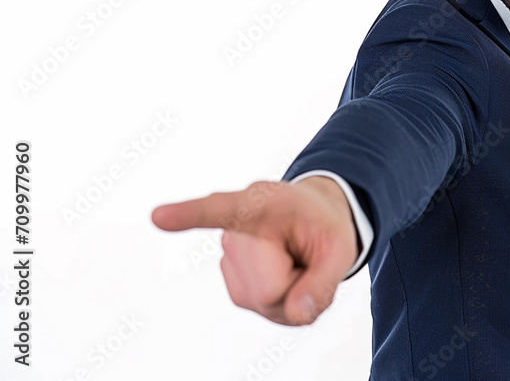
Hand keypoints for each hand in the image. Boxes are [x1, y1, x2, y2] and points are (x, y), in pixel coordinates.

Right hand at [151, 177, 359, 324]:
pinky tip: (286, 272)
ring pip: (265, 302)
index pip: (221, 211)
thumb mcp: (342, 247)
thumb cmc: (326, 225)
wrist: (315, 217)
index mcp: (260, 204)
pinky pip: (264, 307)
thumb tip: (296, 314)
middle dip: (298, 285)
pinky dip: (284, 299)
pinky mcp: (232, 280)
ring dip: (291, 292)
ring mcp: (229, 257)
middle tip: (307, 257)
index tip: (158, 216)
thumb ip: (324, 281)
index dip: (189, 215)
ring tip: (296, 261)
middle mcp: (235, 230)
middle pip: (268, 290)